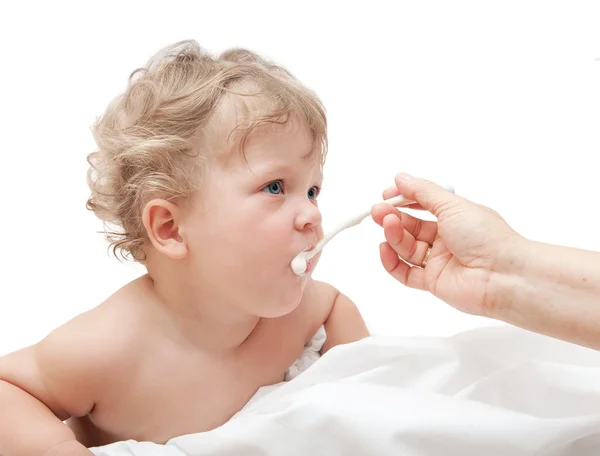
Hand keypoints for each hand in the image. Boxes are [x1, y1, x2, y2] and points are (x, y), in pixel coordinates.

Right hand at [371, 173, 523, 316]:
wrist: (503, 275)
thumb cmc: (485, 235)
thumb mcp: (452, 205)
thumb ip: (423, 192)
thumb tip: (401, 177)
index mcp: (455, 217)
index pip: (423, 205)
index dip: (404, 199)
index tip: (387, 193)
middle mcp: (446, 238)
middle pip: (411, 226)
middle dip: (393, 217)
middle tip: (377, 210)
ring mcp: (438, 261)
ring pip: (407, 247)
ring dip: (393, 234)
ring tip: (387, 224)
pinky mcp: (432, 283)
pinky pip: (406, 273)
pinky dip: (392, 262)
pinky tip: (384, 248)